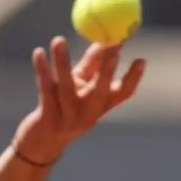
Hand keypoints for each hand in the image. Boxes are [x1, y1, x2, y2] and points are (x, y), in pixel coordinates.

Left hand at [12, 36, 145, 163]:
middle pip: (100, 93)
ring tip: (58, 40)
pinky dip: (42, 71)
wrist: (42, 142)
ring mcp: (68, 118)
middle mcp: (88, 114)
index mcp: (100, 106)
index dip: (133, 78)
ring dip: (62, 62)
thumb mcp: (81, 85)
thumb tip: (108, 38)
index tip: (141, 59)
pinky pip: (45, 90)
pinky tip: (39, 53)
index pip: (123, 94)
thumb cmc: (64, 105)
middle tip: (110, 49)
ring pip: (66, 87)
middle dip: (106, 71)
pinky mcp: (47, 118)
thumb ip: (93, 63)